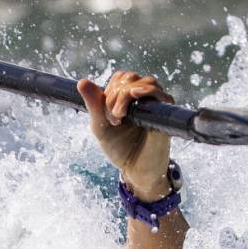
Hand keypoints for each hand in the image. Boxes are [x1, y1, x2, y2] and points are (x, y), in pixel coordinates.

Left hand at [78, 72, 174, 201]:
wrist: (134, 170)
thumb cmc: (119, 148)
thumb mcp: (100, 126)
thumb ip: (93, 105)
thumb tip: (82, 82)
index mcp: (129, 98)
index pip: (121, 78)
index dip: (110, 90)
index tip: (106, 114)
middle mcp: (145, 98)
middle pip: (130, 78)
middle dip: (115, 95)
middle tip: (113, 119)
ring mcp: (156, 105)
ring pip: (144, 82)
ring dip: (126, 95)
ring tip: (120, 116)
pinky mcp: (165, 114)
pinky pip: (159, 94)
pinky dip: (146, 91)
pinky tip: (135, 95)